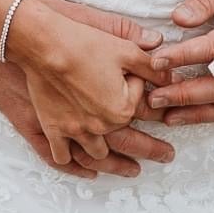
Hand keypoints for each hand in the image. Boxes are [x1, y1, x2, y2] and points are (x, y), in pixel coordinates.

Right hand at [0, 0, 173, 178]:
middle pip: (128, 142)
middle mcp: (100, 127)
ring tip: (131, 170)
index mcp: (122, 110)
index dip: (139, 89)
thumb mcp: (124, 49)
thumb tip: (171, 73)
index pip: (141, 106)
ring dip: (115, 164)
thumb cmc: (82, 43)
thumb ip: (151, 66)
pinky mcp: (52, 129)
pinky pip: (62, 156)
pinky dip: (73, 165)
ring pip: (97, 155)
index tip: (137, 83)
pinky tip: (84, 170)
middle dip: (150, 149)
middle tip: (166, 156)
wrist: (42, 44)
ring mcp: (74, 131)